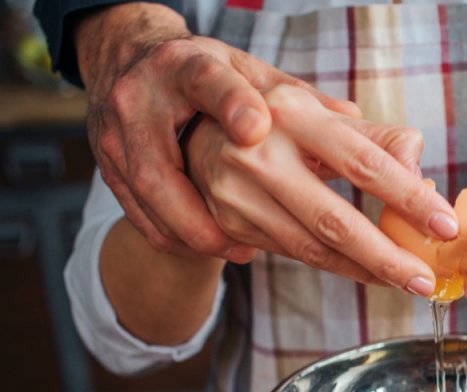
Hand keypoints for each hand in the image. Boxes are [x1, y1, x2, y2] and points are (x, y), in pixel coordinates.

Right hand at [74, 3, 362, 263]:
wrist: (130, 66)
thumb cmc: (208, 73)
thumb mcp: (250, 72)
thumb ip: (300, 98)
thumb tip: (356, 121)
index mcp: (185, 66)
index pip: (206, 81)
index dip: (230, 104)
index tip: (256, 128)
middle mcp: (142, 101)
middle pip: (163, 169)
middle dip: (211, 214)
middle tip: (258, 245)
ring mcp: (119, 140)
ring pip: (153, 203)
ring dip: (199, 234)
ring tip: (245, 251)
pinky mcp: (111, 171)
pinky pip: (145, 221)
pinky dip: (183, 240)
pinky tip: (224, 246)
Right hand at [183, 84, 459, 295]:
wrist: (196, 133)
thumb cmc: (279, 121)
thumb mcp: (325, 112)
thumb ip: (378, 139)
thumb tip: (421, 175)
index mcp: (292, 113)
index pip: (364, 163)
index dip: (408, 197)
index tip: (446, 224)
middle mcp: (258, 153)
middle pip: (335, 220)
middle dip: (388, 257)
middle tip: (427, 279)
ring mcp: (238, 194)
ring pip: (314, 248)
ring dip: (366, 271)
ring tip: (409, 281)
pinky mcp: (231, 225)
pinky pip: (296, 254)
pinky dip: (339, 267)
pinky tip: (371, 273)